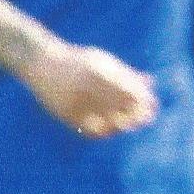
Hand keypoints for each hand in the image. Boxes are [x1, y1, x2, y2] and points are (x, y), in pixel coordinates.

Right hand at [23, 43, 160, 137]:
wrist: (41, 63)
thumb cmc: (78, 61)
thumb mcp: (103, 62)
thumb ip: (126, 73)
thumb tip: (151, 82)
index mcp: (100, 72)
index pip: (129, 92)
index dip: (143, 102)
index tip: (151, 105)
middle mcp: (88, 88)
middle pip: (120, 108)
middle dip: (136, 116)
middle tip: (145, 119)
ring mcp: (75, 102)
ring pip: (105, 122)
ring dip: (121, 126)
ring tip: (128, 125)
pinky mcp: (65, 114)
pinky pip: (88, 129)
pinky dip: (103, 131)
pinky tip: (110, 130)